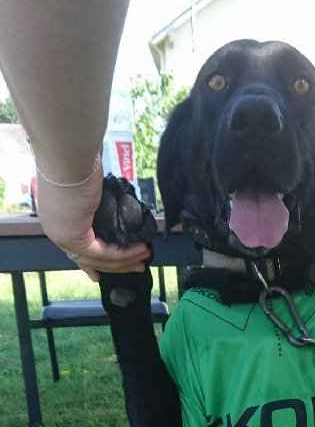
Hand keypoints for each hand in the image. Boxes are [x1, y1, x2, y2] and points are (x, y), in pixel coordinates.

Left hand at [36, 160, 150, 281]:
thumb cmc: (73, 158)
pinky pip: (103, 253)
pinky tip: (139, 249)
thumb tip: (109, 204)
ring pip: (97, 259)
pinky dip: (124, 254)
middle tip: (137, 266)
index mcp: (56, 219)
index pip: (76, 249)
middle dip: (116, 266)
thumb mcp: (85, 186)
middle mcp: (56, 231)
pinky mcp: (75, 237)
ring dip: (125, 260)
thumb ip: (94, 201)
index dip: (91, 264)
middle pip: (88, 259)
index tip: (101, 274)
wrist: (66, 153)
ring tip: (145, 256)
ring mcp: (63, 236)